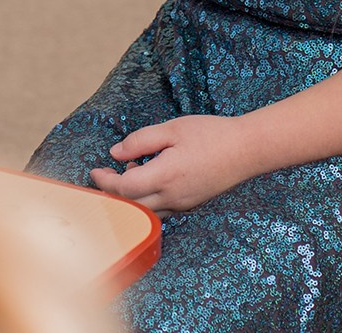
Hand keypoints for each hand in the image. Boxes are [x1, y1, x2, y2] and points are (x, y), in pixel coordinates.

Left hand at [89, 115, 264, 214]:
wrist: (247, 150)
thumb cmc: (211, 134)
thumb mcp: (173, 128)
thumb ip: (141, 140)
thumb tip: (116, 153)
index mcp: (165, 176)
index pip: (124, 188)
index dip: (104, 181)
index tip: (94, 171)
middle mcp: (172, 197)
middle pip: (130, 206)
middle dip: (111, 193)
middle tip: (103, 176)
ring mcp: (182, 204)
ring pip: (145, 212)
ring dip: (130, 198)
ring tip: (133, 169)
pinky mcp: (190, 205)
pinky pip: (160, 210)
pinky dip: (146, 199)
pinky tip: (151, 177)